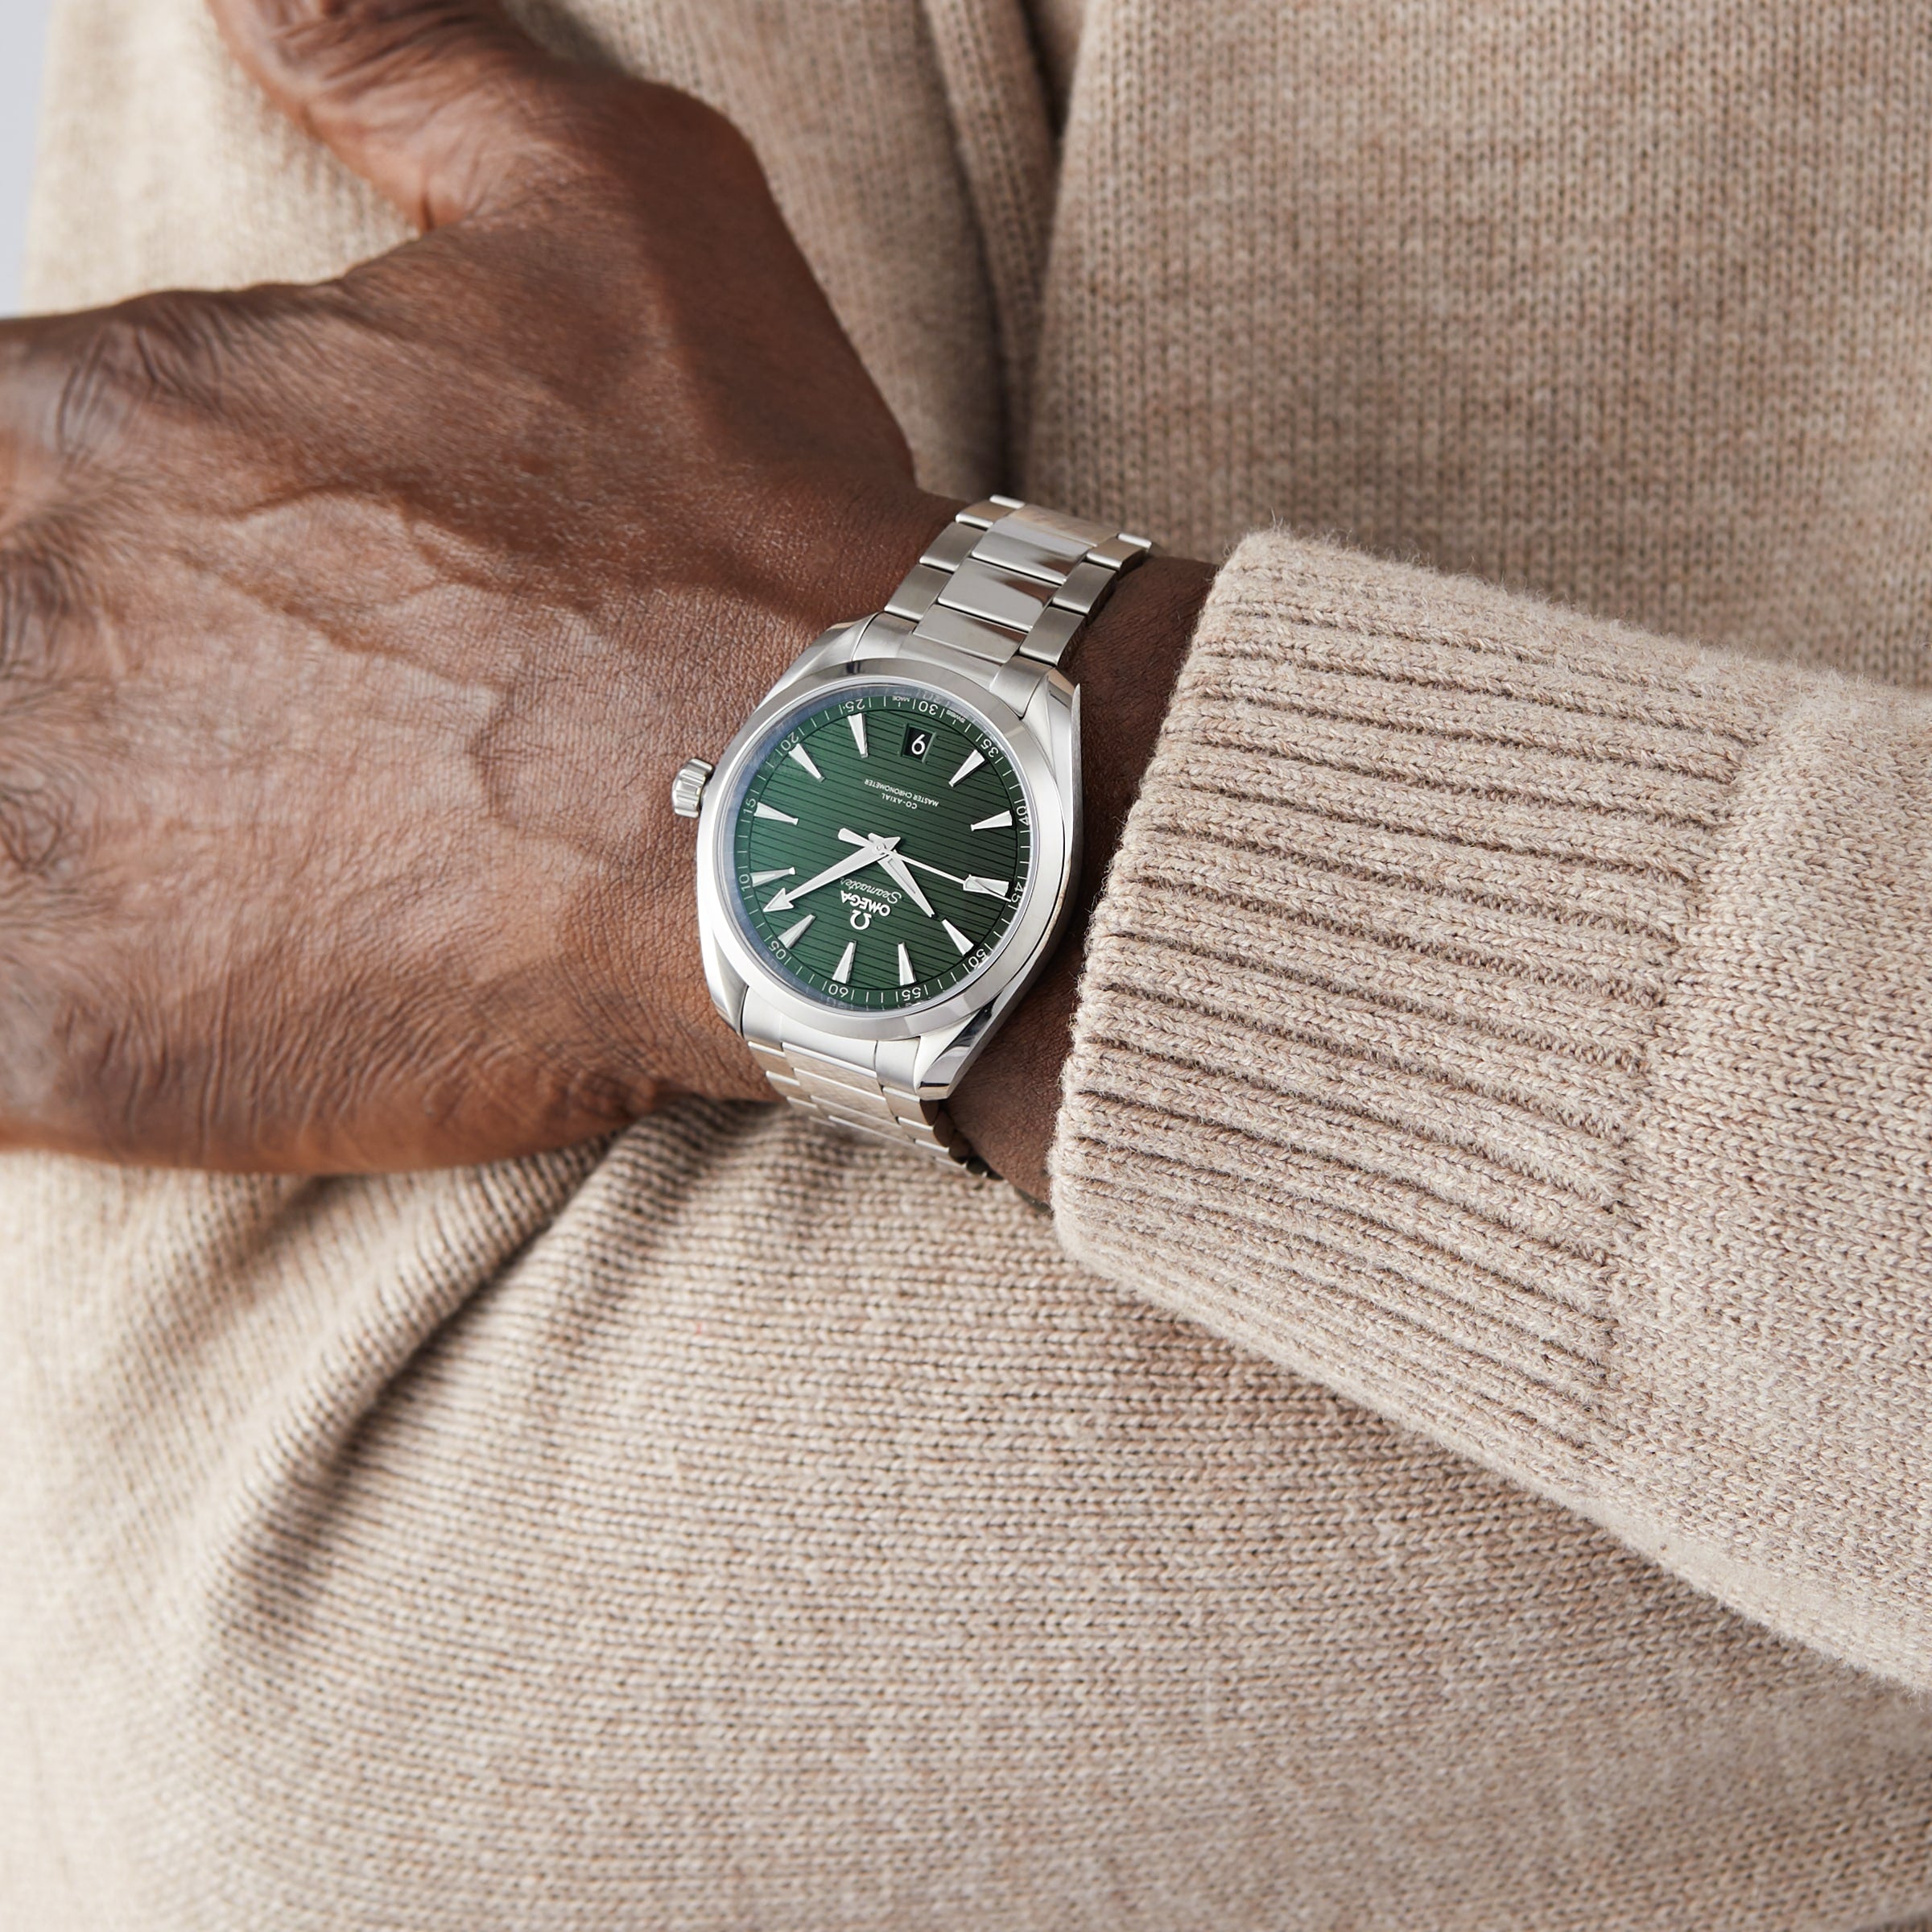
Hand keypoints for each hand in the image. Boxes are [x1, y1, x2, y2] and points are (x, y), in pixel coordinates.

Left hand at [0, 0, 953, 1169]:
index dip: (39, 528)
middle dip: (35, 682)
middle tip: (169, 753)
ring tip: (144, 861)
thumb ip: (405, 54)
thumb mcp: (607, 201)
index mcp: (95, 416)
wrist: (829, 801)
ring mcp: (22, 837)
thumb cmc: (735, 525)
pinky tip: (100, 1005)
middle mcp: (12, 608)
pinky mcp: (72, 1042)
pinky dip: (7, 1029)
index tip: (129, 595)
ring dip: (20, 844)